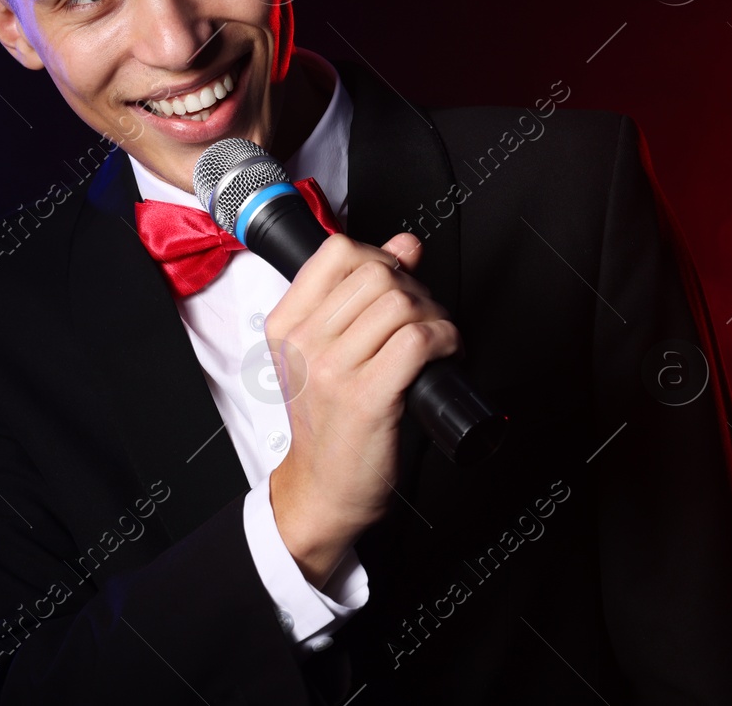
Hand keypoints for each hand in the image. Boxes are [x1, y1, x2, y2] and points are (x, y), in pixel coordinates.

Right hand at [263, 231, 459, 587]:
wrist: (324, 487)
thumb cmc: (330, 420)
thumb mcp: (330, 350)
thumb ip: (361, 293)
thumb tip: (405, 245)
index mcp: (286, 325)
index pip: (339, 252)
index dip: (381, 259)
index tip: (395, 284)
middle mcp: (304, 343)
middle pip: (378, 275)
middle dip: (414, 290)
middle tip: (422, 319)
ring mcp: (332, 370)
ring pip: (401, 304)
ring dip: (434, 316)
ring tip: (434, 340)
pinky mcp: (366, 397)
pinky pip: (418, 340)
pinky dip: (445, 340)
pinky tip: (445, 354)